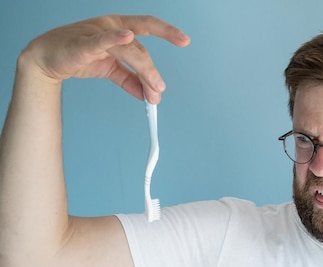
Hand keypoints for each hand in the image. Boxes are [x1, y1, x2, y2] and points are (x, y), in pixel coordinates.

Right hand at [19, 15, 189, 102]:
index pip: (148, 27)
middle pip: (141, 43)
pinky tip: (127, 36)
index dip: (167, 31)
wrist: (47, 60)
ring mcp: (97, 33)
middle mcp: (111, 26)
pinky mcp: (83, 44)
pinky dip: (114, 38)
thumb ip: (130, 81)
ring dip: (145, 70)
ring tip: (155, 90)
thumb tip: (148, 95)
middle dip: (155, 64)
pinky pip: (101, 41)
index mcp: (120, 29)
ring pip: (128, 49)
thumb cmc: (79, 56)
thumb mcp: (111, 70)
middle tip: (162, 88)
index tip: (184, 40)